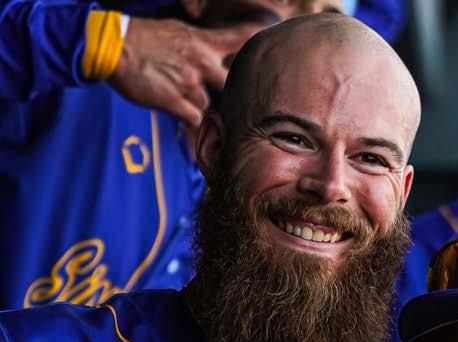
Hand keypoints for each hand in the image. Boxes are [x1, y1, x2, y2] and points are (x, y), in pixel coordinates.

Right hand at [108, 18, 260, 127]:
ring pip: (208, 105)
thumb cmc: (140, 38)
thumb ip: (197, 45)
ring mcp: (189, 83)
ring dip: (200, 107)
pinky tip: (181, 114)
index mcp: (202, 43)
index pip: (239, 39)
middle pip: (231, 85)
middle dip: (230, 95)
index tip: (272, 39)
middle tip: (228, 102)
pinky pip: (193, 119)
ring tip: (182, 100)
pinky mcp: (174, 101)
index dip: (257, 41)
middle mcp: (202, 63)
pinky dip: (190, 121)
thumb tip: (208, 56)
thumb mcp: (176, 31)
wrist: (112, 45)